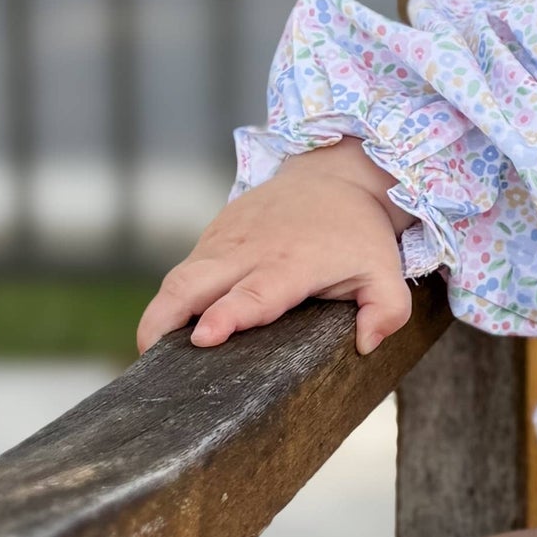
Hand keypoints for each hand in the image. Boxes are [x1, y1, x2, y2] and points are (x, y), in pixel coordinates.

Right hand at [137, 139, 413, 356]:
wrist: (334, 177)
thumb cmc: (358, 235)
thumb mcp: (386, 272)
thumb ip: (386, 310)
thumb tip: (366, 345)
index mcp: (292, 263)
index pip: (253, 294)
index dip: (227, 316)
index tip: (203, 337)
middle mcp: (251, 250)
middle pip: (193, 285)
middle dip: (164, 321)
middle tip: (150, 359)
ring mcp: (226, 241)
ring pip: (179, 278)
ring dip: (159, 314)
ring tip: (150, 353)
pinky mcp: (215, 235)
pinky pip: (185, 268)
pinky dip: (171, 298)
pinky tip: (168, 329)